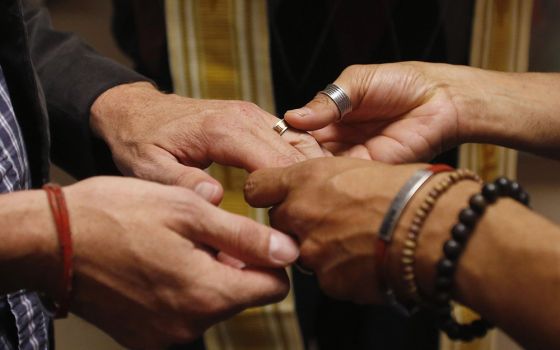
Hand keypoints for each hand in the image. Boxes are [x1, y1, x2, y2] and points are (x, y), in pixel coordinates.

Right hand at [49, 177, 297, 348]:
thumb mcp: (187, 211)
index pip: (273, 289)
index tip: (250, 239)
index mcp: (207, 294)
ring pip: (211, 303)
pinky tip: (157, 264)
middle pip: (241, 296)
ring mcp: (164, 336)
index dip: (270, 260)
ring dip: (205, 275)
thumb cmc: (117, 215)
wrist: (51, 241)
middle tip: (201, 233)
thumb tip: (288, 251)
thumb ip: (244, 237)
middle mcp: (190, 325)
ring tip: (174, 245)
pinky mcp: (143, 337)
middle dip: (233, 265)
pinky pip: (182, 314)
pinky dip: (180, 290)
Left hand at [90, 82, 326, 203]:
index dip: (286, 198)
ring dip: (308, 173)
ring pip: (299, 143)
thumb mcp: (149, 168)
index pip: (275, 165)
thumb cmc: (140, 141)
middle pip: (294, 155)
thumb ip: (182, 183)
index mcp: (223, 130)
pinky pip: (291, 136)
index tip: (284, 229)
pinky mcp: (254, 118)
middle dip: (302, 189)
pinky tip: (301, 186)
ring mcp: (253, 114)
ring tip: (308, 206)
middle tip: (302, 225)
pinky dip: (301, 160)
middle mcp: (245, 117)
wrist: (136, 112)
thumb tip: (217, 198)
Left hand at [244, 157, 423, 302]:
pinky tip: (368, 258)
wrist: (433, 229)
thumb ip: (326, 179)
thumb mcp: (359, 167)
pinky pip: (327, 276)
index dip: (267, 192)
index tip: (276, 195)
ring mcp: (312, 252)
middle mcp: (300, 215)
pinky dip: (343, 270)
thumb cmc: (407, 190)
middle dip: (299, 222)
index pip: (257, 187)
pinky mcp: (329, 282)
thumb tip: (319, 188)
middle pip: (280, 221)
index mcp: (305, 180)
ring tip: (359, 239)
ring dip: (323, 247)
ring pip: (304, 251)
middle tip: (332, 219)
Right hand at [284, 62, 463, 162]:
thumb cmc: (402, 82)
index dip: (284, 138)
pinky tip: (313, 177)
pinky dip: (328, 178)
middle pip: (305, 155)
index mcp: (331, 118)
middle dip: (290, 159)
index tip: (264, 144)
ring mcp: (353, 157)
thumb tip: (292, 117)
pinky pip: (344, 176)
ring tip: (285, 172)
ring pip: (321, 169)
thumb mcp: (357, 83)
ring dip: (306, 171)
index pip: (299, 132)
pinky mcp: (369, 169)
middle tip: (270, 164)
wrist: (441, 99)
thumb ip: (326, 101)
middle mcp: (338, 141)